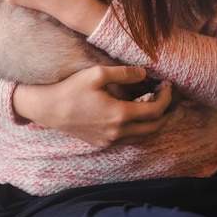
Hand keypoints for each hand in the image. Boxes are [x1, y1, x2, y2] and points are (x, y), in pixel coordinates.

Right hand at [12, 66, 172, 147]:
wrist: (49, 109)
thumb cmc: (72, 89)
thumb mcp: (98, 74)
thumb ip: (124, 73)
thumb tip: (144, 73)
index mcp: (119, 115)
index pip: (155, 111)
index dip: (166, 98)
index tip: (167, 85)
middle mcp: (118, 132)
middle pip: (154, 128)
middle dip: (166, 112)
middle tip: (166, 96)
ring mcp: (110, 141)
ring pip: (143, 136)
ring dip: (154, 122)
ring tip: (154, 103)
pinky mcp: (103, 143)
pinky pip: (130, 139)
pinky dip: (140, 128)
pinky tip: (136, 113)